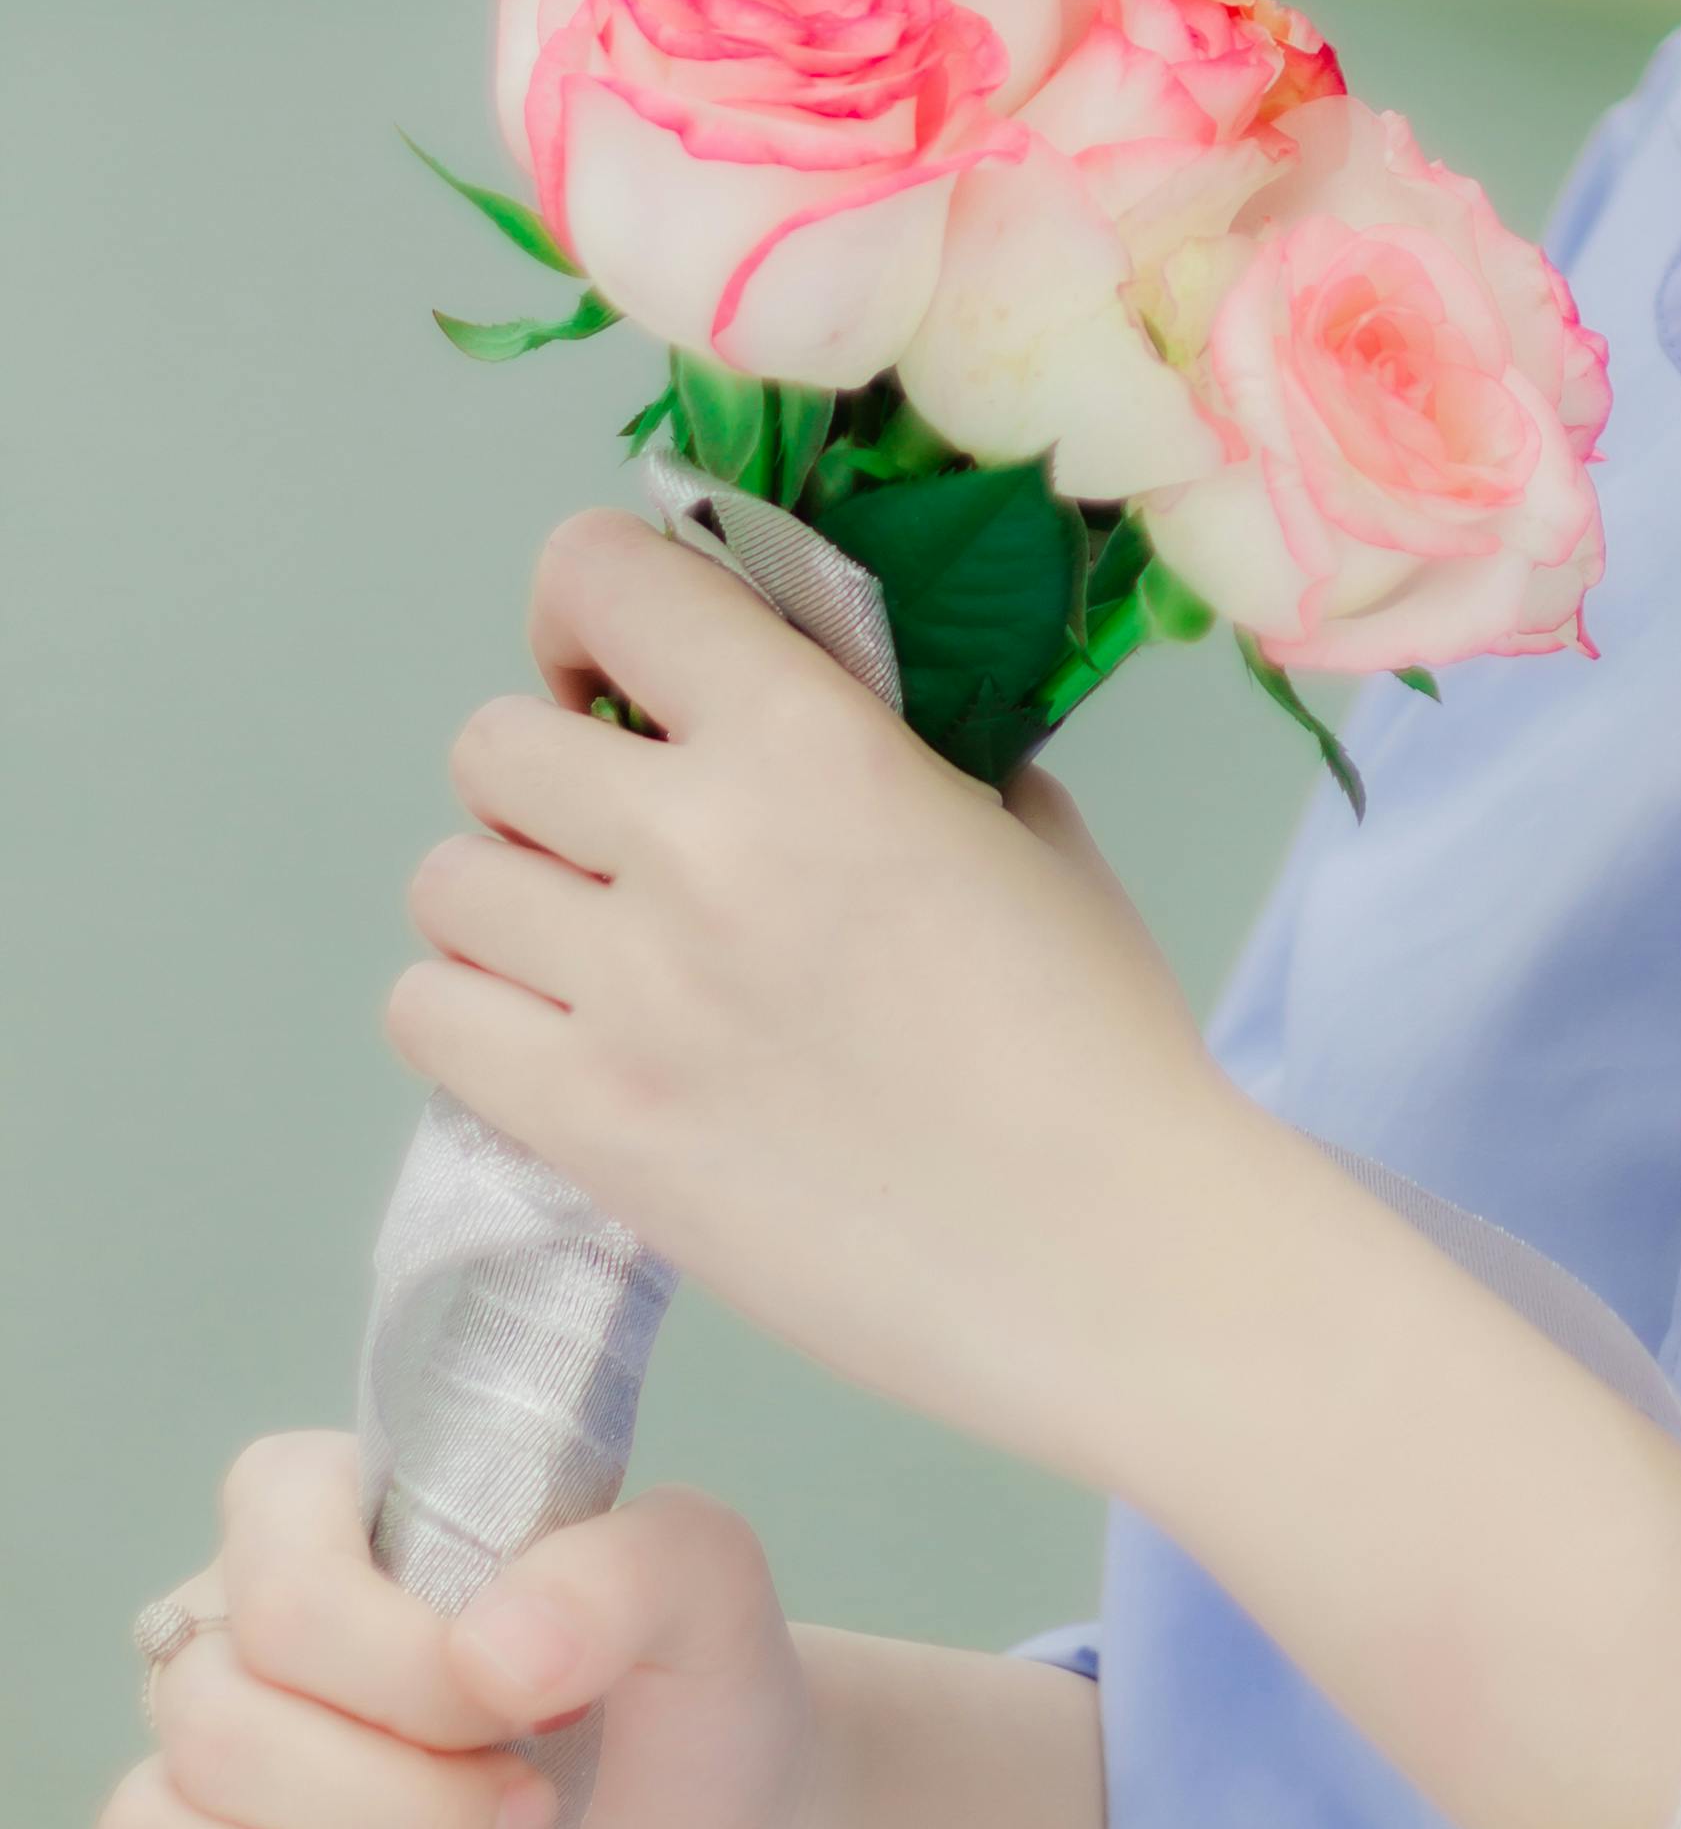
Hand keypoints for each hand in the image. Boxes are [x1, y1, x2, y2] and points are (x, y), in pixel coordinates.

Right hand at [76, 1428, 807, 1828]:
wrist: (709, 1827)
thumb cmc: (689, 1677)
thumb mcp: (706, 1588)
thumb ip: (625, 1574)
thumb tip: (491, 1650)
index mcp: (343, 1517)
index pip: (278, 1573)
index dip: (393, 1666)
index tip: (522, 1707)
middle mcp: (250, 1639)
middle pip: (215, 1724)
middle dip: (394, 1805)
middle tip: (525, 1815)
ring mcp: (225, 1792)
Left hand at [389, 509, 1235, 1476]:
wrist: (1107, 1250)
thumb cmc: (1095, 1037)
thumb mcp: (1018, 825)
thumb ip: (891, 749)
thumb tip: (802, 732)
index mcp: (811, 741)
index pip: (600, 577)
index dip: (591, 607)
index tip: (627, 670)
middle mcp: (696, 844)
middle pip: (494, 742)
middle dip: (551, 774)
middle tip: (627, 835)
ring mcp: (629, 995)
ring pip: (446, 880)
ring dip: (511, 899)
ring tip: (596, 948)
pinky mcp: (592, 1130)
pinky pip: (426, 1016)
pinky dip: (475, 1012)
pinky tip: (567, 1035)